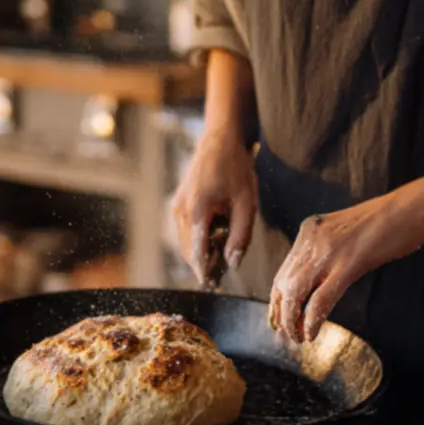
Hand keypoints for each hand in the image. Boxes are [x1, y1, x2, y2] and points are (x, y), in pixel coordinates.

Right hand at [170, 129, 257, 283]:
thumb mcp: (247, 203)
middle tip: (221, 275)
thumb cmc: (236, 168)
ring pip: (184, 242)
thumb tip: (233, 264)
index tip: (213, 285)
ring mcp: (176, 206)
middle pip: (187, 250)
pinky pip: (184, 230)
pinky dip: (196, 239)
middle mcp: (180, 211)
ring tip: (220, 256)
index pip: (196, 252)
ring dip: (199, 252)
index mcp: (197, 211)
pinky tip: (214, 237)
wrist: (220, 140)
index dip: (204, 272)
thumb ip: (241, 235)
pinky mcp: (178, 203)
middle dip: (202, 264)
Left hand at [270, 180, 423, 342]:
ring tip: (299, 338)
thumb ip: (327, 250)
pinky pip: (321, 299)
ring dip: (293, 321)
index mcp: (310, 230)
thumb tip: (317, 277)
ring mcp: (329, 251)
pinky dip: (313, 320)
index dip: (277, 299)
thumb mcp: (345, 231)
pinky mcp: (349, 263)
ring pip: (296, 293)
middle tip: (288, 335)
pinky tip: (312, 334)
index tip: (276, 319)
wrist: (413, 206)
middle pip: (284, 284)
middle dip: (282, 314)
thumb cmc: (387, 220)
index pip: (283, 271)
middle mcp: (312, 239)